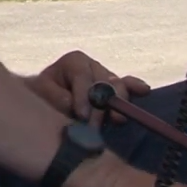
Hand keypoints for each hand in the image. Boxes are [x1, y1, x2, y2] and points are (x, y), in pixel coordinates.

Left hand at [25, 50, 150, 125]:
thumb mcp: (43, 91)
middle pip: (105, 81)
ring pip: (118, 87)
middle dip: (102, 104)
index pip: (83, 76)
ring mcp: (109, 78)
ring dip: (117, 103)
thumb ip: (58, 97)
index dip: (83, 96)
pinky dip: (135, 88)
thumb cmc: (44, 92)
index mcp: (75, 61)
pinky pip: (129, 87)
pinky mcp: (118, 91)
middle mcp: (94, 67)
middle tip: (97, 124)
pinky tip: (143, 90)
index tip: (81, 115)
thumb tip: (77, 106)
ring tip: (116, 119)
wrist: (48, 97)